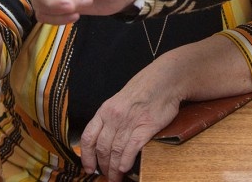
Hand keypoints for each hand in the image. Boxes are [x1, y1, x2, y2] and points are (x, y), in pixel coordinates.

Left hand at [78, 64, 183, 180]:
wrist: (165, 80)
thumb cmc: (144, 89)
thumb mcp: (120, 100)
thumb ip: (111, 118)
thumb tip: (105, 139)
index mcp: (105, 110)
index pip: (88, 137)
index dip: (86, 156)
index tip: (88, 168)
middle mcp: (114, 117)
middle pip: (102, 148)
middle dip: (103, 167)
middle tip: (106, 176)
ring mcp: (130, 122)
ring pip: (115, 151)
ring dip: (113, 169)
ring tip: (116, 178)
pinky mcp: (145, 126)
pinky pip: (131, 148)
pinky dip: (126, 161)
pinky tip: (124, 169)